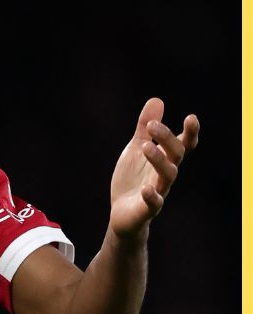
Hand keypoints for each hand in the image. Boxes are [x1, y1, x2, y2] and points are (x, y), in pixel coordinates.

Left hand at [109, 98, 199, 240]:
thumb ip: (145, 128)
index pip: (183, 145)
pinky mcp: (147, 209)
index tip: (191, 117)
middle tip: (153, 125)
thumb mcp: (136, 149)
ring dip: (159, 160)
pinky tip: (146, 188)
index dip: (190, 133)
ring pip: (168, 176)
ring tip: (146, 147)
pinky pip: (155, 203)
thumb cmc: (132, 179)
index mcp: (165, 160)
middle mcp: (165, 174)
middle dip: (167, 139)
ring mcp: (158, 191)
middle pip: (176, 155)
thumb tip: (157, 100)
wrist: (122, 213)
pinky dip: (151, 196)